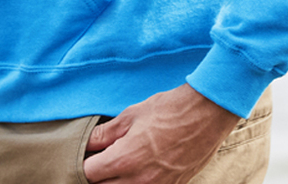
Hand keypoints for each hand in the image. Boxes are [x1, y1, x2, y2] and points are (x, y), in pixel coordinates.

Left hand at [83, 83, 238, 183]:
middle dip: (95, 176)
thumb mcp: (131, 115)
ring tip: (116, 165)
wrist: (206, 115)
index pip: (88, 174)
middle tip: (98, 160)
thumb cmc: (169, 110)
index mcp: (124, 159)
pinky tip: (136, 170)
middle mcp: (138, 181)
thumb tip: (84, 142)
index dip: (80, 164)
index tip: (82, 156)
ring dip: (114, 182)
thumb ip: (105, 133)